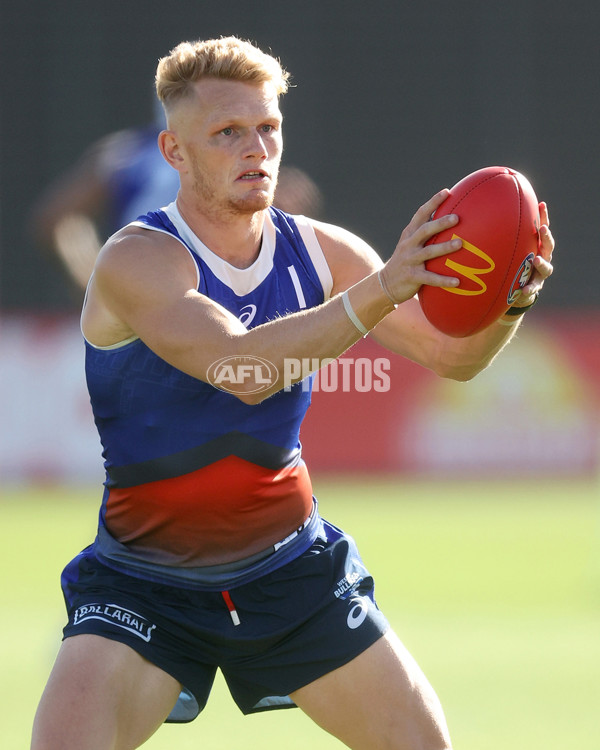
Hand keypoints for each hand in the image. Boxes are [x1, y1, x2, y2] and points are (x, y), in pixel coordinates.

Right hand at [379, 189, 460, 304]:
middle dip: (440, 223)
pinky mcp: (412, 277)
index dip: (433, 202)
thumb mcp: (409, 244)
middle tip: (457, 218)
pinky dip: (443, 280)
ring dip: (444, 247)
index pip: (420, 214)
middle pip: (425, 230)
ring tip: (460, 243)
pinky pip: (430, 278)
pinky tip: (457, 282)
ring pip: (428, 252)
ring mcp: (410, 260)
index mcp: (409, 234)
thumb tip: (448, 219)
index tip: (447, 192)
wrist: (385, 284)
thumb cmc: (404, 261)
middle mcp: (409, 245)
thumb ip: (424, 233)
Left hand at [510, 201, 553, 308]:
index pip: (542, 229)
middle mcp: (543, 257)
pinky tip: (525, 290)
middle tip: (542, 229)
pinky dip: (530, 289)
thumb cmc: (513, 265)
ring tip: (536, 259)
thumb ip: (503, 238)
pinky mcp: (535, 287)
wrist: (518, 291)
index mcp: (537, 246)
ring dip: (542, 263)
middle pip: (548, 246)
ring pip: (546, 267)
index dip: (543, 217)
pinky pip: (534, 288)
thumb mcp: (509, 251)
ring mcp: (541, 273)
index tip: (541, 205)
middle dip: (546, 236)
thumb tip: (487, 216)